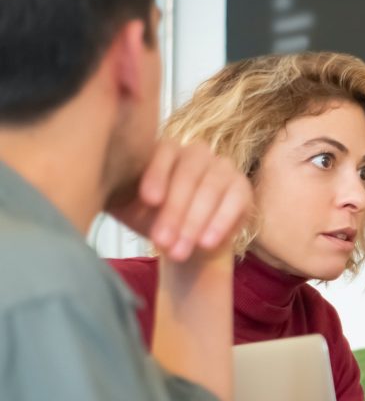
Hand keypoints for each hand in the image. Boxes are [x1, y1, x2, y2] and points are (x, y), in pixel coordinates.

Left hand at [108, 139, 253, 262]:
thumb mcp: (127, 206)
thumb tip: (86, 184)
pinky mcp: (242, 188)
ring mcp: (223, 168)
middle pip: (189, 175)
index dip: (157, 175)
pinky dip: (220, 223)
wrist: (184, 242)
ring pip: (211, 189)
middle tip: (161, 241)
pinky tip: (206, 243)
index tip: (148, 201)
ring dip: (195, 222)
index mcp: (165, 150)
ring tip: (179, 250)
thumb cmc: (150, 220)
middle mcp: (197, 152)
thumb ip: (114, 191)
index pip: (163, 153)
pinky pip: (234, 202)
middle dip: (175, 211)